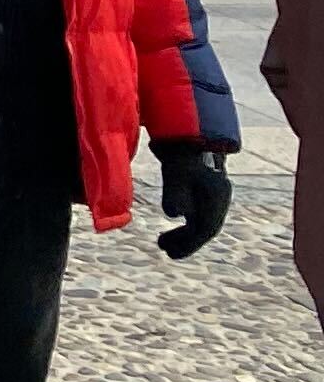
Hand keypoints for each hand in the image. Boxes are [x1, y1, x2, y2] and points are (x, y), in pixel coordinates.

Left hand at [156, 142, 230, 259]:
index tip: (169, 253)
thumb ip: (176, 192)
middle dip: (186, 240)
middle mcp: (219, 196)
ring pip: (202, 218)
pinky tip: (173, 220)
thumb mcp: (177, 173)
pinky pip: (198, 209)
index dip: (188, 244)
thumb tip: (174, 214)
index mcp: (216, 197)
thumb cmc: (183, 152)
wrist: (192, 128)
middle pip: (205, 226)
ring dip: (185, 231)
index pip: (205, 228)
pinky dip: (187, 218)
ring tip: (163, 241)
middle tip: (164, 249)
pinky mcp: (204, 184)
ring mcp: (213, 190)